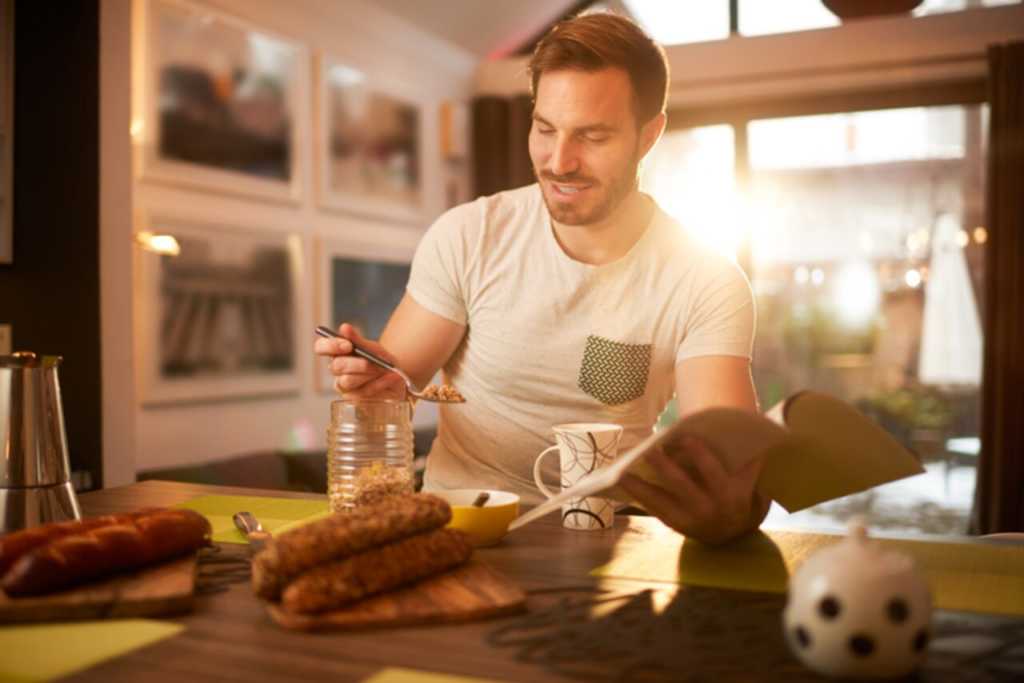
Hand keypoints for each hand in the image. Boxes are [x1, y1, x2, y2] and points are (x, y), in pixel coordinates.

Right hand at [313, 323, 406, 398]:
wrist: (397, 377)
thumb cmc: (380, 360)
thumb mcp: (373, 348)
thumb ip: (358, 340)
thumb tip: (344, 327)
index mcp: (337, 353)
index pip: (321, 347)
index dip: (330, 345)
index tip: (348, 345)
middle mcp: (336, 370)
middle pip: (336, 366)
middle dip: (356, 363)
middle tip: (371, 361)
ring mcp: (343, 386)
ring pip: (347, 380)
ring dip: (368, 373)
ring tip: (383, 369)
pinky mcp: (354, 399)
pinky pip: (364, 391)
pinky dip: (380, 383)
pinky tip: (390, 377)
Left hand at [618, 435, 769, 544]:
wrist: (733, 534)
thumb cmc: (740, 497)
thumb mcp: (750, 483)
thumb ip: (750, 462)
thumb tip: (756, 435)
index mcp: (729, 495)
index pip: (712, 472)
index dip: (699, 455)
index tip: (685, 437)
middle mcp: (708, 509)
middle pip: (682, 485)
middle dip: (664, 467)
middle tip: (649, 450)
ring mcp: (689, 519)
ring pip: (661, 500)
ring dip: (640, 485)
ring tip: (623, 470)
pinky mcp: (674, 524)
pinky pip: (654, 508)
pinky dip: (638, 494)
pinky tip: (624, 480)